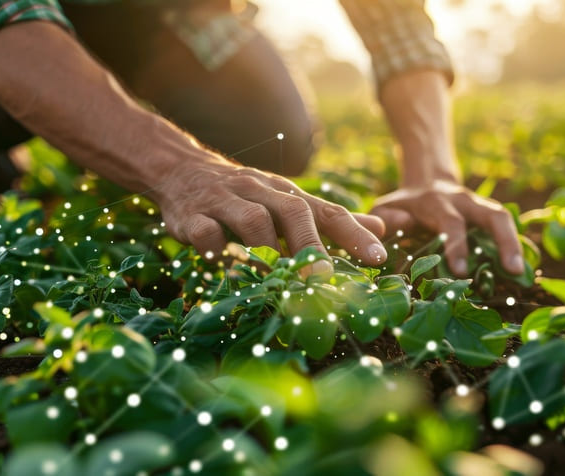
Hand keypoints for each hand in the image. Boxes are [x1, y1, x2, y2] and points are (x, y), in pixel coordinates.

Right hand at [152, 153, 386, 270]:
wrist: (182, 170)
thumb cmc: (246, 195)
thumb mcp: (288, 202)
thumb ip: (331, 220)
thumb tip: (382, 229)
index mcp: (287, 194)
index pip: (327, 212)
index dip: (354, 234)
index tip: (378, 257)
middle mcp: (261, 192)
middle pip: (292, 212)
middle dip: (310, 245)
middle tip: (323, 277)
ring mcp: (226, 202)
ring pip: (252, 219)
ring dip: (268, 249)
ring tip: (278, 277)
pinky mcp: (193, 215)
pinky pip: (206, 231)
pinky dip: (215, 248)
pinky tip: (222, 265)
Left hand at [370, 180, 522, 275]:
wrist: (426, 182)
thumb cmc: (403, 206)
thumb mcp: (386, 208)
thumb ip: (387, 219)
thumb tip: (404, 225)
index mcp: (437, 202)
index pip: (451, 223)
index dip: (457, 246)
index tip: (460, 271)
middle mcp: (464, 201)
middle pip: (492, 214)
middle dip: (504, 241)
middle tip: (513, 270)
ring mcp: (479, 205)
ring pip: (503, 218)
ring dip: (515, 244)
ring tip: (521, 272)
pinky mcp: (488, 213)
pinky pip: (506, 226)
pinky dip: (515, 245)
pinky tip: (520, 268)